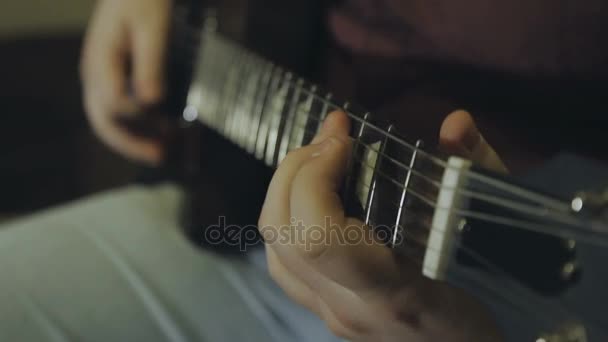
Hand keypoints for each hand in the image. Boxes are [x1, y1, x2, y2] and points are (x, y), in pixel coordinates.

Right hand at [80, 0, 170, 163]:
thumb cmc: (143, 1)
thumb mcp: (153, 28)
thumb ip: (152, 64)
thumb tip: (152, 101)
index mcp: (101, 60)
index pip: (113, 103)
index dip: (140, 116)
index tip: (167, 120)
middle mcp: (94, 74)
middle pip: (102, 121)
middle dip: (131, 144)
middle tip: (160, 156)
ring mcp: (100, 78)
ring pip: (107, 121)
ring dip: (133, 140)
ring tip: (162, 151)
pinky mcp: (112, 80)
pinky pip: (116, 113)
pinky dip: (135, 128)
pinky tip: (157, 133)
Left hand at [259, 110, 504, 340]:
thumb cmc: (493, 306)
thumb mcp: (501, 239)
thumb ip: (478, 174)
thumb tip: (455, 122)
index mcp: (394, 292)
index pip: (317, 235)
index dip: (315, 175)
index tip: (344, 139)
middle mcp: (350, 307)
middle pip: (282, 233)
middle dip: (294, 169)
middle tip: (331, 136)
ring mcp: (332, 314)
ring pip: (274, 250)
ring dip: (284, 191)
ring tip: (319, 159)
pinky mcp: (326, 311)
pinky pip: (285, 263)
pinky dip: (288, 218)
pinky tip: (315, 196)